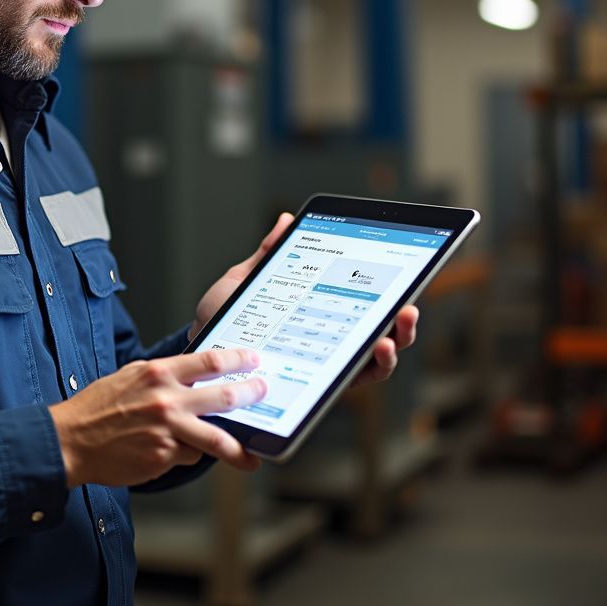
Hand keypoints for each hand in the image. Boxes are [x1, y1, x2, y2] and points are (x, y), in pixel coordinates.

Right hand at [49, 349, 265, 487]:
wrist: (71, 440)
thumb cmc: (98, 407)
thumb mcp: (130, 377)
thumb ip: (163, 377)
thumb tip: (194, 377)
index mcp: (158, 374)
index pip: (209, 362)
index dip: (238, 361)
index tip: (253, 361)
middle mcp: (166, 400)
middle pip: (223, 398)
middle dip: (250, 396)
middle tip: (262, 395)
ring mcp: (167, 431)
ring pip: (214, 438)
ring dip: (236, 448)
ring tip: (249, 457)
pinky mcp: (163, 456)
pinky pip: (187, 455)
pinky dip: (186, 453)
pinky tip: (171, 452)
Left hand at [188, 212, 418, 386]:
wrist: (198, 349)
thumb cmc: (223, 316)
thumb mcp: (247, 280)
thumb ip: (271, 254)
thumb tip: (287, 220)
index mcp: (322, 311)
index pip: (365, 303)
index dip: (390, 292)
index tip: (405, 275)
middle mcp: (330, 340)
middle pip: (382, 334)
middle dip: (404, 324)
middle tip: (408, 308)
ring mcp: (325, 365)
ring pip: (375, 362)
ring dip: (393, 348)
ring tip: (390, 336)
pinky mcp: (314, 385)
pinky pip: (349, 382)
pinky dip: (367, 369)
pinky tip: (370, 352)